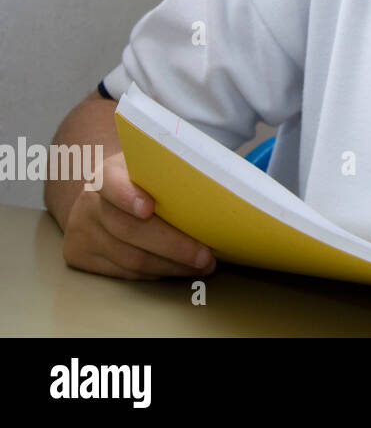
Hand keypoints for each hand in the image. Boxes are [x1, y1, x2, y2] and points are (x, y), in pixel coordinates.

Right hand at [60, 149, 217, 279]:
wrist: (99, 196)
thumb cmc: (139, 180)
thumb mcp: (149, 167)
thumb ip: (170, 173)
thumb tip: (220, 187)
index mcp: (107, 173)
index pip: (111, 182)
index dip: (128, 196)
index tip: (147, 208)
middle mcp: (89, 202)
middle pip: (130, 230)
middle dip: (173, 246)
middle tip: (205, 255)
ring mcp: (82, 230)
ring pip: (130, 258)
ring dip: (171, 266)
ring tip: (202, 265)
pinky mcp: (80, 255)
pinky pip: (124, 272)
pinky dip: (156, 272)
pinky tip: (178, 269)